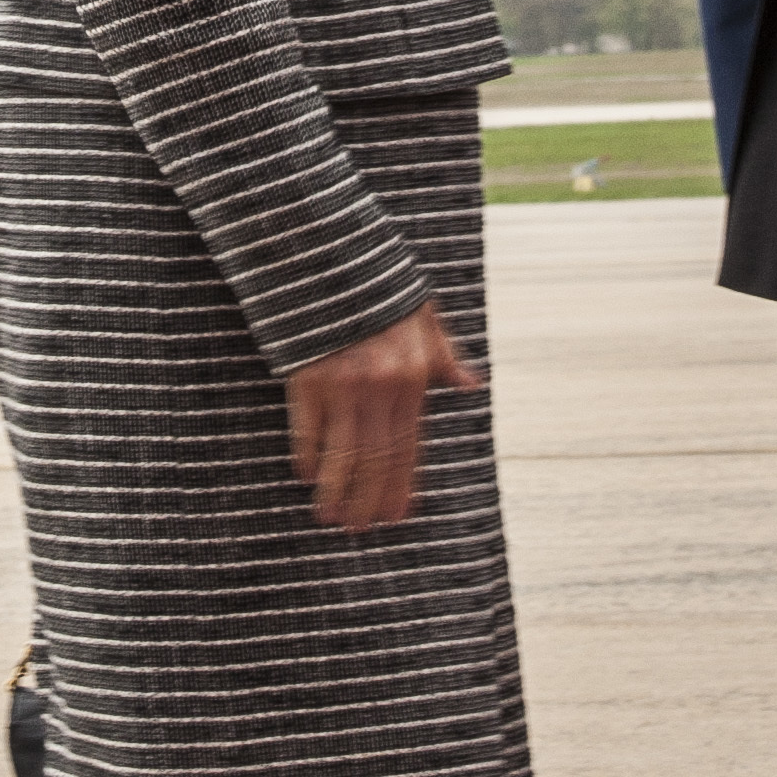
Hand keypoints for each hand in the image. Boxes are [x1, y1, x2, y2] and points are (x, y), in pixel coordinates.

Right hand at [281, 297, 480, 529]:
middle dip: (370, 497)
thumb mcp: (421, 311)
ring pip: (345, 451)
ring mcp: (344, 381)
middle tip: (360, 529)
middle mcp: (383, 384)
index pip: (411, 443)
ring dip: (338, 488)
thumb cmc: (376, 281)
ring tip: (331, 516)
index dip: (403, 484)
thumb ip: (444, 353)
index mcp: (414, 373)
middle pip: (379, 456)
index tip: (398, 515)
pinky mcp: (307, 375)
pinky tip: (305, 474)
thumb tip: (470, 384)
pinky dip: (308, 453)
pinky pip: (308, 426)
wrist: (329, 248)